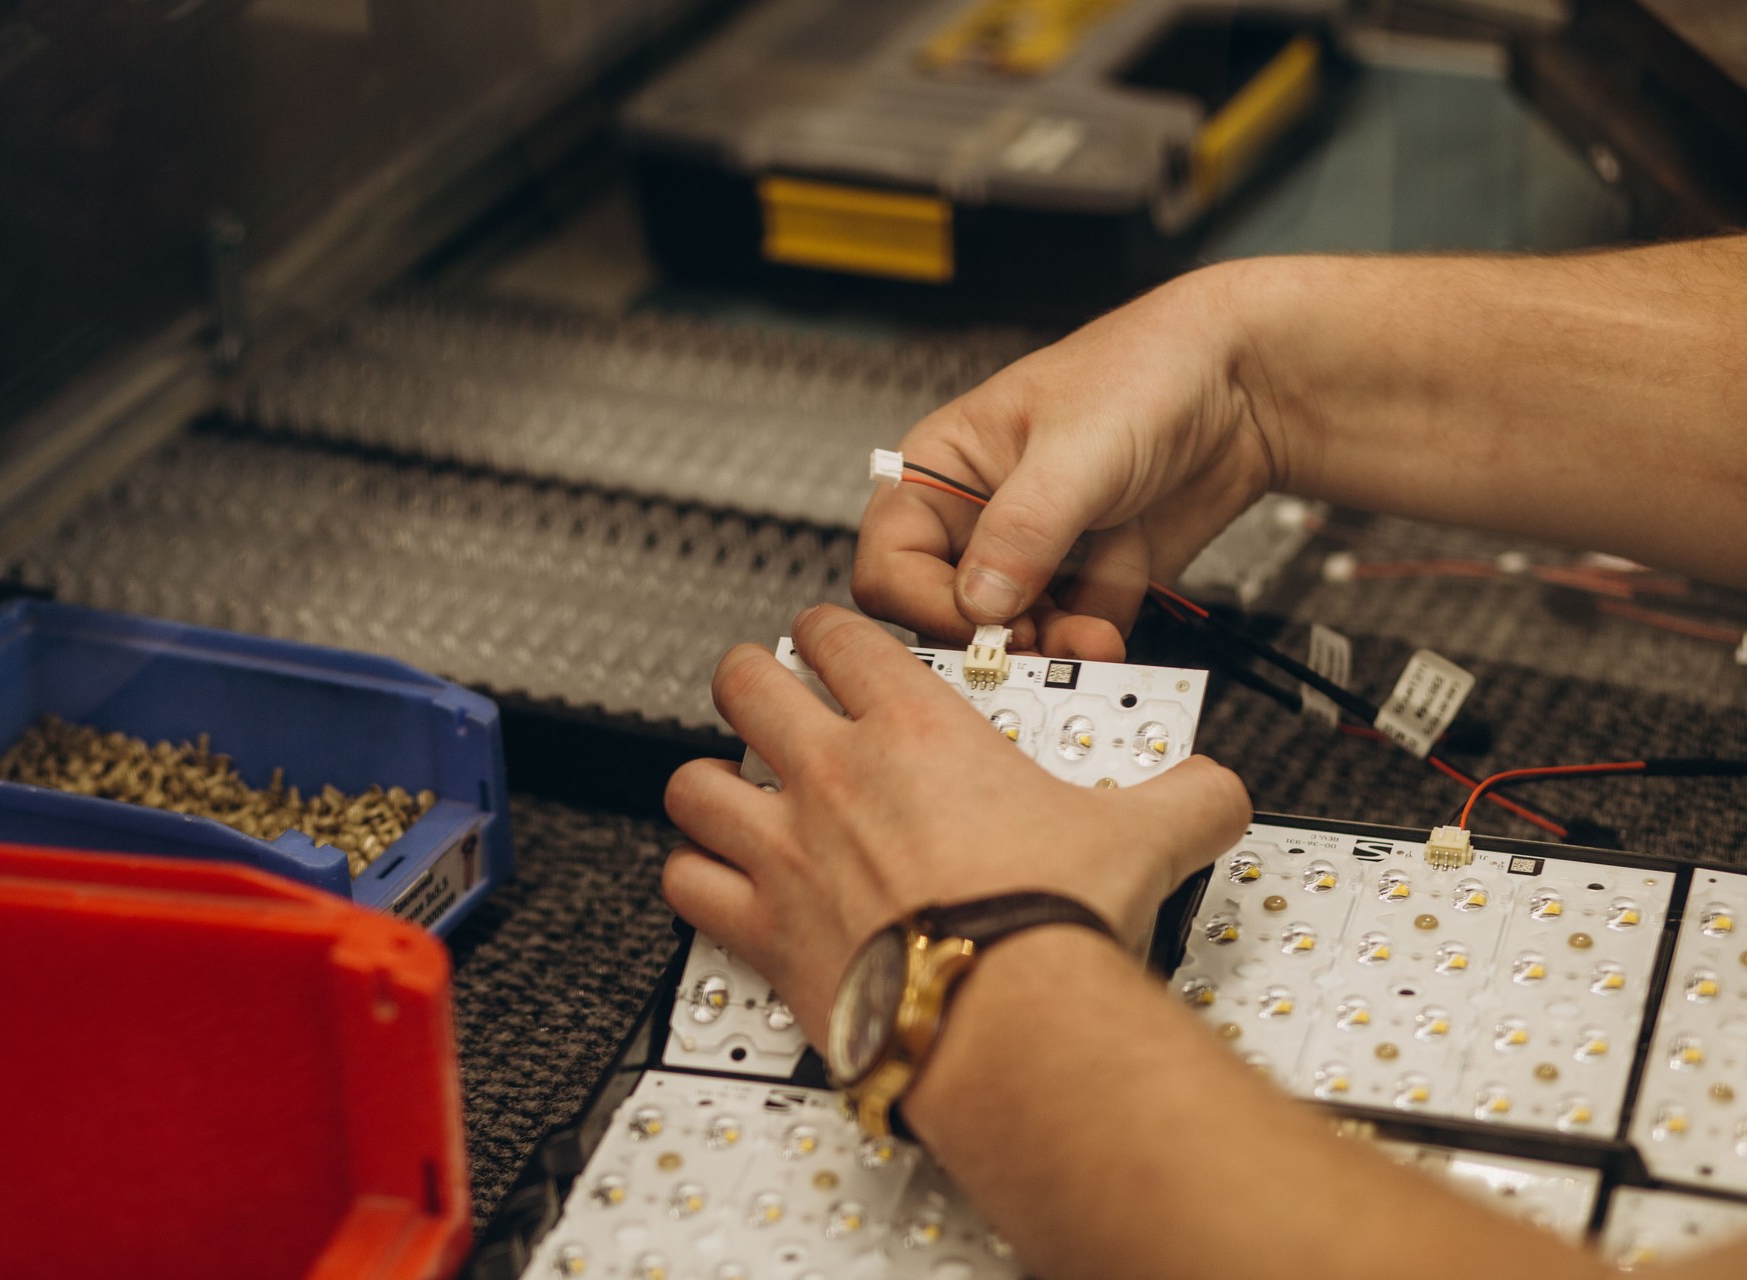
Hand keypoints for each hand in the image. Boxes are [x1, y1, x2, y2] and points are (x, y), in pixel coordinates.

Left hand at [661, 605, 1251, 1053]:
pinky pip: (687, 884)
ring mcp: (787, 848)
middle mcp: (835, 775)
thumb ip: (1184, 797)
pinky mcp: (761, 926)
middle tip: (767, 694)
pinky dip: (694, 880)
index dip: (831, 631)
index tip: (837, 644)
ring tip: (731, 792)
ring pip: (694, 781)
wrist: (1005, 1016)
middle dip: (750, 680)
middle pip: (744, 682)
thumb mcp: (1141, 837)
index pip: (842, 635)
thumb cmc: (1051, 923)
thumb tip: (1219, 790)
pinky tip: (717, 884)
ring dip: (708, 783)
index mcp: (916, 731)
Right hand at [852, 261, 1289, 658]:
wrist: (1245, 387)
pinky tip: (1121, 599)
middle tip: (1040, 648)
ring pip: (1010, 638)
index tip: (981, 626)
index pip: (890, 562)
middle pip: (945, 615)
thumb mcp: (1076, 449)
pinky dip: (1095, 635)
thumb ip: (1022, 529)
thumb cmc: (1146, 373)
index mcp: (940, 470)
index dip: (925, 602)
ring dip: (1052, 647)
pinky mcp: (1082, 584)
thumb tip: (979, 602)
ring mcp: (1031, 557)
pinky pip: (1068, 637)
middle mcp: (974, 520)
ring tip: (1093, 634)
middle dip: (996, 639)